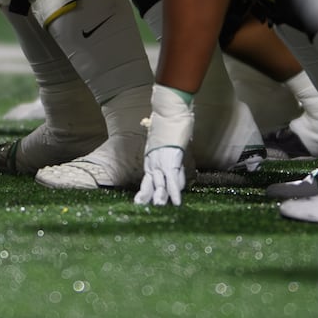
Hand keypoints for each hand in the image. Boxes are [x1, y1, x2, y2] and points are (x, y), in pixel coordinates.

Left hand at [135, 84, 192, 206]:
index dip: (151, 189)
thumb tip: (157, 131)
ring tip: (158, 209)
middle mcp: (153, 159)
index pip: (152, 176)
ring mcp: (161, 159)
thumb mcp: (163, 132)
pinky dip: (175, 192)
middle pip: (150, 182)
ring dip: (160, 198)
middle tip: (142, 207)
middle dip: (148, 196)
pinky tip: (176, 202)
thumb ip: (162, 137)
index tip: (150, 199)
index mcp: (151, 155)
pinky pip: (172, 179)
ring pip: (159, 183)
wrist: (169, 108)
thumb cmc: (168, 118)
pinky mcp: (171, 159)